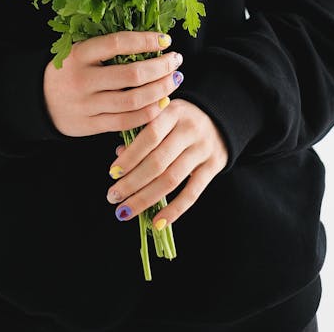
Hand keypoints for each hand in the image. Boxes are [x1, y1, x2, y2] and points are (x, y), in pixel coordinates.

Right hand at [43, 30, 183, 136]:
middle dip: (161, 67)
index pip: (118, 43)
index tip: (166, 40)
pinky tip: (162, 104)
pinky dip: (148, 114)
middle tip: (176, 61)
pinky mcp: (90, 126)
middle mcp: (82, 80)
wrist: (38, 101)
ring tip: (174, 81)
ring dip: (160, 91)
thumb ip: (108, 47)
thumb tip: (151, 40)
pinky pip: (126, 122)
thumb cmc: (69, 70)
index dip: (146, 40)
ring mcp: (86, 105)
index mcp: (79, 54)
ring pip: (133, 100)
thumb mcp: (80, 52)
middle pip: (131, 74)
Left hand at [105, 98, 228, 224]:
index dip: (130, 156)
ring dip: (145, 198)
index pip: (149, 136)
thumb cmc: (181, 118)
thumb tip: (119, 154)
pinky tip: (157, 222)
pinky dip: (174, 210)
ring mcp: (203, 149)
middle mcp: (190, 129)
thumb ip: (142, 131)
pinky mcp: (214, 166)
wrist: (220, 118)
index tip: (112, 173)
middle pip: (158, 161)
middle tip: (112, 197)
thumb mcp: (163, 114)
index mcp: (173, 112)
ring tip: (126, 211)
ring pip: (171, 179)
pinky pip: (193, 193)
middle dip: (132, 182)